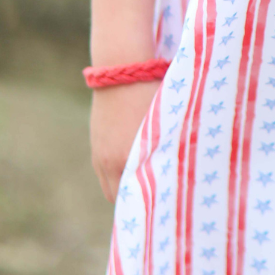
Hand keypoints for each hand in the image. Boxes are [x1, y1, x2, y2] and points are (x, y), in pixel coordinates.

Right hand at [90, 81, 161, 202]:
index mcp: (128, 159)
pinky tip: (132, 163)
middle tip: (155, 195)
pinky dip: (115, 173)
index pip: (135, 200)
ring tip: (143, 181)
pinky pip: (103, 171)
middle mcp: (109, 161)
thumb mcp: (164, 127)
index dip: (148, 204)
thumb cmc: (152, 94)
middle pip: (118, 197)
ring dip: (123, 186)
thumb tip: (177, 175)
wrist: (123, 71)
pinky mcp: (96, 144)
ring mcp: (99, 153)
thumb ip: (166, 154)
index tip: (162, 204)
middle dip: (134, 199)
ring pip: (109, 185)